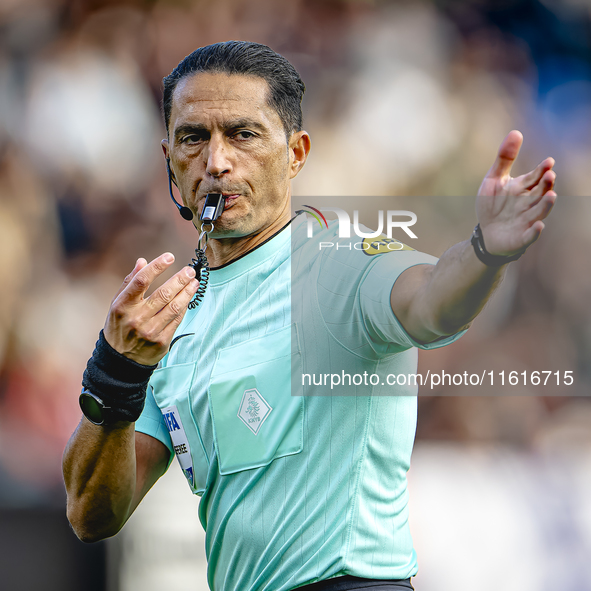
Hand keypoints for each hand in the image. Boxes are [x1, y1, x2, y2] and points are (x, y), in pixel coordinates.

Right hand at [104, 253, 197, 365]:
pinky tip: (189, 297)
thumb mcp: (117, 304)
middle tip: (190, 270)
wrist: (120, 360)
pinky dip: (184, 307)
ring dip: (187, 292)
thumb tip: (142, 261)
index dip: (157, 266)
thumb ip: (130, 282)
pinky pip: (177, 320)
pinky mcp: (161, 341)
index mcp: (123, 306)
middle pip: (163, 294)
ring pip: (174, 307)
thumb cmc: (119, 326)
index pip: (141, 281)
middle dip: (180, 279)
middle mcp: (136, 318)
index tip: (170, 257)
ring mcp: (150, 331)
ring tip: (194, 282)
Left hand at [476, 130, 556, 255]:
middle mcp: (528, 203)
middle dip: (546, 185)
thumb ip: (504, 159)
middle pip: (540, 193)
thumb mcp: (494, 180)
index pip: (536, 177)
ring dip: (546, 205)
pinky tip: (538, 225)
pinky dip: (534, 231)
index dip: (542, 170)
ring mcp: (526, 220)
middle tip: (550, 175)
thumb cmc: (492, 205)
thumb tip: (516, 132)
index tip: (548, 162)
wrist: (486, 233)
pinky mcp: (521, 237)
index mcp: (523, 188)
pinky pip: (530, 235)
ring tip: (552, 195)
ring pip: (539, 212)